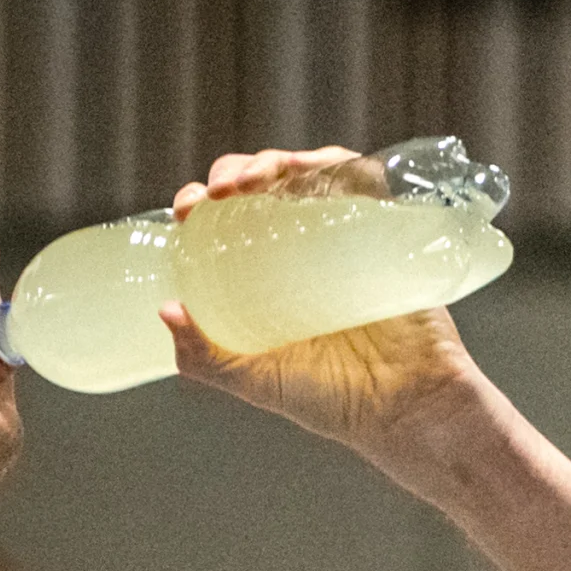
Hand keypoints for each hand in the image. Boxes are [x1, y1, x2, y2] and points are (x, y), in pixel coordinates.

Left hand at [162, 146, 494, 454]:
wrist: (405, 409)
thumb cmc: (334, 400)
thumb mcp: (256, 381)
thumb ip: (206, 357)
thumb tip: (165, 309)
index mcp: (269, 275)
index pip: (228, 220)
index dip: (201, 205)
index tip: (184, 211)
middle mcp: (304, 247)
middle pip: (265, 184)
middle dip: (233, 172)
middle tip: (213, 194)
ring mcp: (345, 234)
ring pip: (309, 170)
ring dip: (276, 161)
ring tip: (252, 181)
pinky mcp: (386, 229)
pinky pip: (363, 178)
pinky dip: (335, 162)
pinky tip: (310, 168)